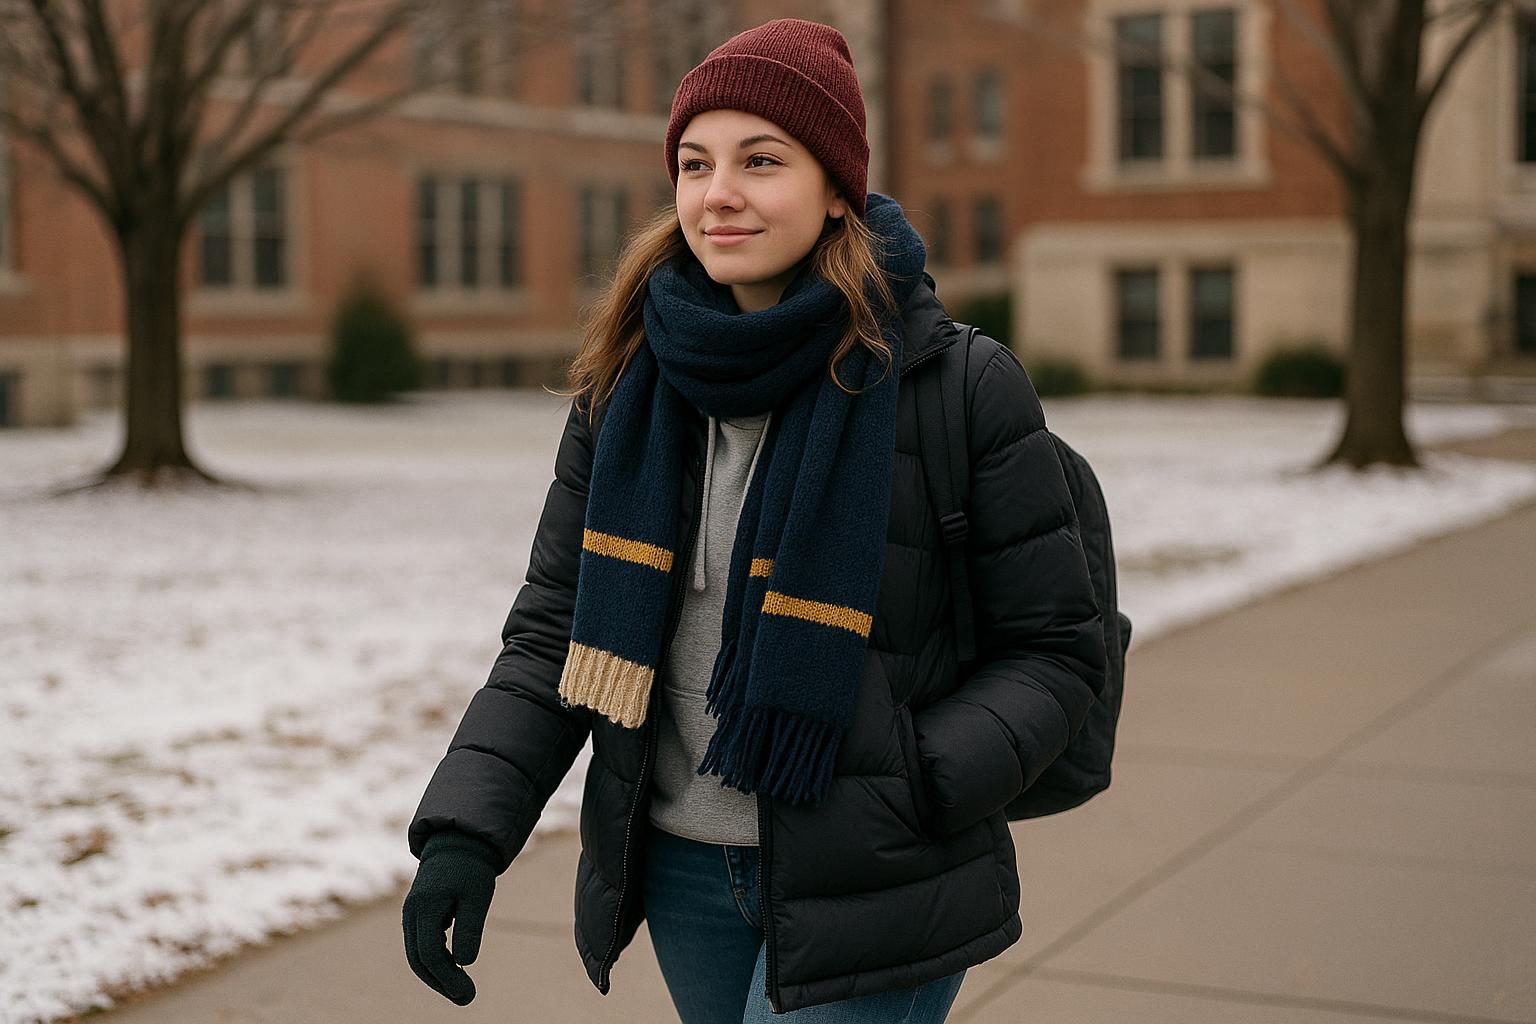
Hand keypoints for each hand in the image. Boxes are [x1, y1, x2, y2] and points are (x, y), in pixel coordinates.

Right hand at [402, 831, 499, 1003]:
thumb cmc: (471, 869)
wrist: (458, 844)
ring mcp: (412, 915)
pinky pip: (421, 945)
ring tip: (461, 991)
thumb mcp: (477, 897)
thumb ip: (469, 928)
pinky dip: (435, 961)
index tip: (467, 994)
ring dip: (437, 975)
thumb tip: (464, 963)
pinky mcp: (418, 916)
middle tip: (466, 998)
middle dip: (441, 982)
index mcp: (425, 907)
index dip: (447, 977)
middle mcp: (411, 913)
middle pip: (419, 959)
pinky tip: (454, 970)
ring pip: (417, 955)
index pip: (429, 954)